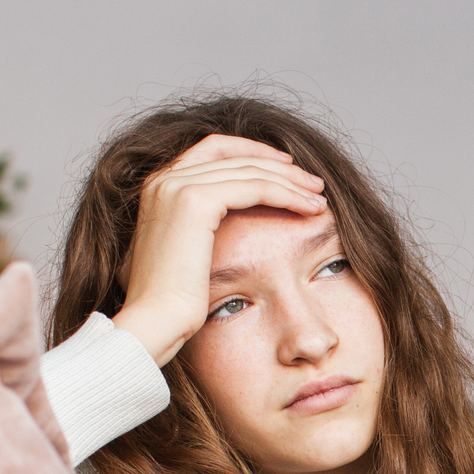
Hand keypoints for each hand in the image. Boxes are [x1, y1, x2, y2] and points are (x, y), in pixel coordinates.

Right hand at [111, 134, 326, 365]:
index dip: (252, 154)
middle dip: (278, 166)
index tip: (286, 169)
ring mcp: (177, 186)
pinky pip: (256, 187)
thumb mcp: (182, 257)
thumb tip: (215, 237)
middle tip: (312, 183)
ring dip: (290, 181)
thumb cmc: (171, 305)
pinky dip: (287, 194)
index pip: (212, 151)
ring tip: (319, 197)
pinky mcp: (197, 201)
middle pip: (233, 155)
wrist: (154, 322)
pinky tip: (310, 208)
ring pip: (249, 170)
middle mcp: (164, 179)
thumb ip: (195, 234)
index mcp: (158, 188)